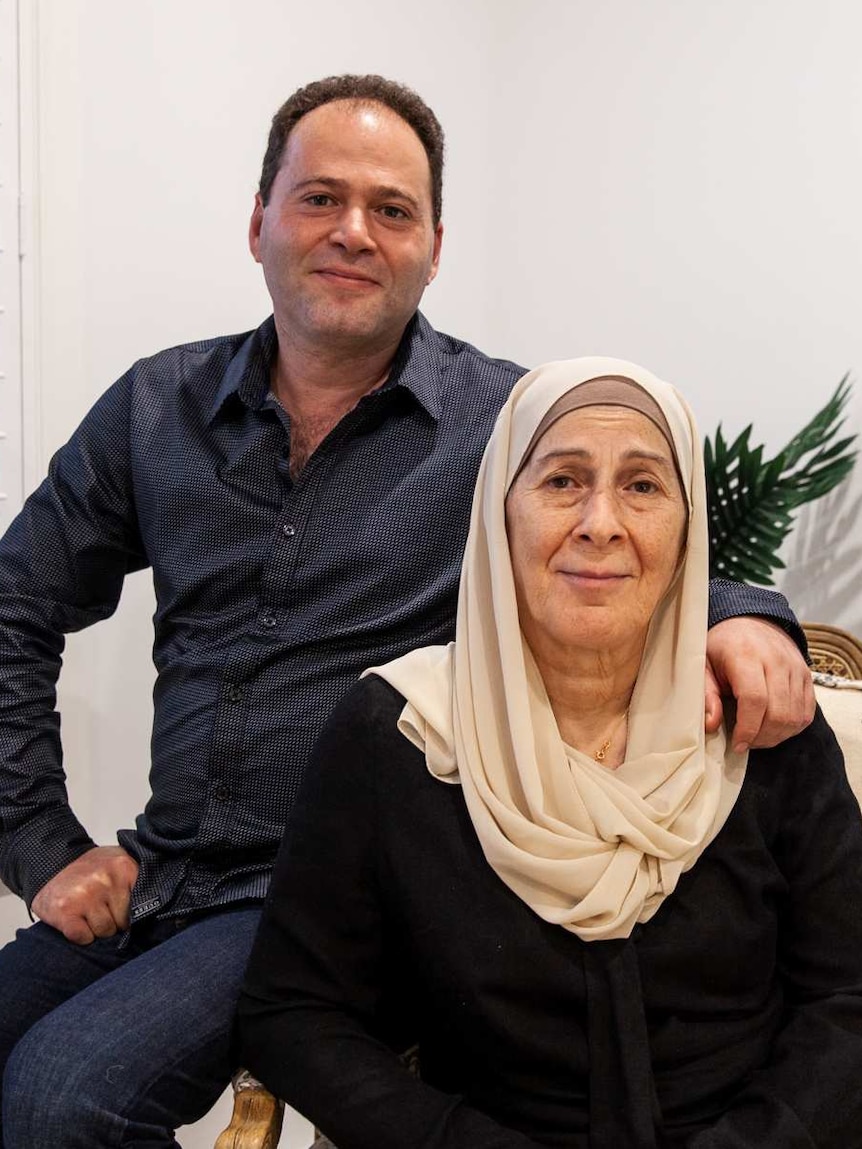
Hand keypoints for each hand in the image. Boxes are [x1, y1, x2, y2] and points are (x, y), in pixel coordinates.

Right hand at [31, 845, 138, 944]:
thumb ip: (137, 879)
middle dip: (115, 921)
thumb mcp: (118, 863)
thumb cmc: (90, 869)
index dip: (133, 912)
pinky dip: (81, 936)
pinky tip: (77, 922)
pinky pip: (83, 937)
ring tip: (89, 913)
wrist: (52, 862)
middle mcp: (104, 880)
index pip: (142, 904)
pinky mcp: (64, 912)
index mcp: (123, 866)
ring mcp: (84, 896)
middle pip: (124, 921)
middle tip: (102, 909)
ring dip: (97, 929)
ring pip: (105, 931)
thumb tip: (158, 908)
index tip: (125, 911)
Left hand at [705, 617, 814, 752]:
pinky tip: (774, 728)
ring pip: (795, 716)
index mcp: (746, 655)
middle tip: (746, 743)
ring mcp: (796, 668)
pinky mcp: (807, 675)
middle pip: (779, 713)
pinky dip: (792, 727)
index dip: (748, 729)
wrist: (750, 620)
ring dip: (777, 735)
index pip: (755, 700)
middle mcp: (776, 661)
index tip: (737, 744)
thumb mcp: (703, 664)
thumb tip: (711, 725)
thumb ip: (706, 694)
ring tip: (758, 737)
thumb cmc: (722, 645)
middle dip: (762, 737)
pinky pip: (807, 711)